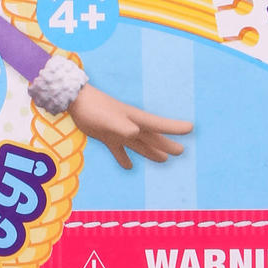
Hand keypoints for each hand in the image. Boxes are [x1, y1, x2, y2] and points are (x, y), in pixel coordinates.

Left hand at [66, 84, 192, 168]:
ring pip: (140, 144)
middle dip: (166, 143)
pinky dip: (124, 158)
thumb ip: (121, 127)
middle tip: (181, 151)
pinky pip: (119, 149)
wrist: (76, 100)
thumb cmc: (93, 108)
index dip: (174, 127)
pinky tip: (128, 166)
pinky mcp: (107, 136)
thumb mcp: (108, 119)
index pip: (158, 124)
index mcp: (134, 119)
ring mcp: (119, 130)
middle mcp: (130, 125)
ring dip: (151, 152)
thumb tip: (135, 133)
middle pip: (152, 137)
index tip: (191, 127)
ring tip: (164, 159)